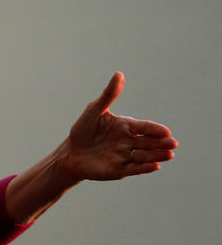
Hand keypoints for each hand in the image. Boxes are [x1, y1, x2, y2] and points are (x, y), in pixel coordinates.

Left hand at [62, 72, 177, 181]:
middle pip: (148, 142)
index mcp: (126, 126)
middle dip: (161, 143)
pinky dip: (144, 167)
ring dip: (157, 155)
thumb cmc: (82, 130)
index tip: (166, 132)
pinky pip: (134, 168)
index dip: (155, 130)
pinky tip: (154, 166)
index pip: (144, 127)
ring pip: (144, 156)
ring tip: (169, 155)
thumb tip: (119, 74)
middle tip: (173, 144)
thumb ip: (108, 95)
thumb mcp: (94, 111)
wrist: (70, 153)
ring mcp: (125, 156)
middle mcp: (129, 142)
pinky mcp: (120, 170)